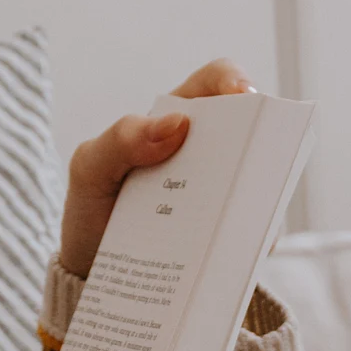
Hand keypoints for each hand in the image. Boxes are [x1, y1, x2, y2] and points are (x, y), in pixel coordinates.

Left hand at [58, 59, 255, 278]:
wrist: (95, 271)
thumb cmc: (95, 208)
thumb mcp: (90, 169)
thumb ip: (120, 139)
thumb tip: (176, 123)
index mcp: (177, 122)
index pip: (217, 82)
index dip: (233, 80)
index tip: (241, 95)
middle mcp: (211, 153)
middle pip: (252, 132)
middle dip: (257, 141)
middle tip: (244, 162)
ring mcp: (228, 195)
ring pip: (260, 183)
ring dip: (253, 194)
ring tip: (225, 217)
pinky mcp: (235, 235)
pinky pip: (254, 232)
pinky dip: (244, 238)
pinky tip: (222, 251)